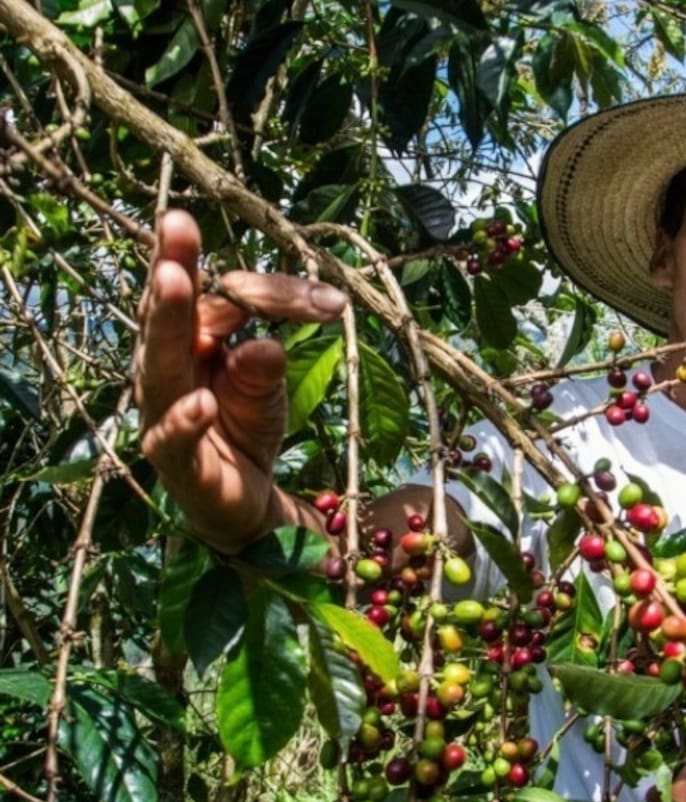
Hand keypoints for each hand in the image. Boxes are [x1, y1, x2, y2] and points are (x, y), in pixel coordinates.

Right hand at [135, 210, 346, 551]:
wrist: (241, 498)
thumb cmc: (245, 425)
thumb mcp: (267, 391)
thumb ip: (264, 368)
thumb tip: (267, 345)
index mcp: (192, 339)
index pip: (224, 299)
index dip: (271, 292)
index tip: (329, 301)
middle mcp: (166, 367)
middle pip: (172, 312)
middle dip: (175, 265)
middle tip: (178, 223)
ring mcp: (162, 411)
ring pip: (160, 363)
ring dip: (168, 320)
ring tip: (175, 281)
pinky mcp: (172, 459)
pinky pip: (172, 435)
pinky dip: (185, 418)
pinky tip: (201, 403)